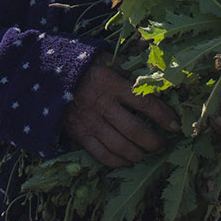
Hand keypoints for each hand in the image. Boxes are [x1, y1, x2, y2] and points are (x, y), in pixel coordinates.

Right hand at [65, 59, 179, 168]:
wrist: (46, 76)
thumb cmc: (83, 67)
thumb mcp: (105, 59)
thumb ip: (128, 68)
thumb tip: (153, 73)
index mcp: (112, 84)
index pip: (145, 103)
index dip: (163, 116)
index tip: (175, 125)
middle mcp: (103, 105)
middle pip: (135, 130)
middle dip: (154, 141)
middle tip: (163, 144)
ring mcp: (90, 122)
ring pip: (121, 146)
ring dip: (138, 153)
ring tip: (147, 153)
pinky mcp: (79, 134)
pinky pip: (102, 155)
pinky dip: (118, 161)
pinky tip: (128, 161)